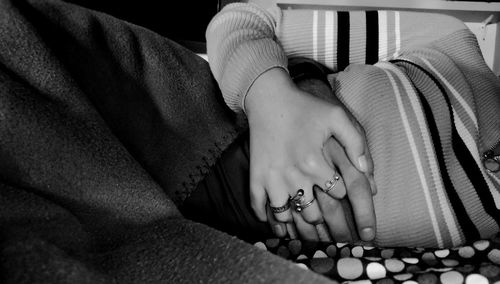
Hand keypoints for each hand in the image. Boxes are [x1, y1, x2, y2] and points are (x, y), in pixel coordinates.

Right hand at [245, 67, 374, 240]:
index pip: (339, 192)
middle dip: (326, 223)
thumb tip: (368, 171)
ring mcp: (272, 179)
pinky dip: (268, 220)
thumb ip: (356, 142)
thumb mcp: (337, 116)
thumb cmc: (304, 107)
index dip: (348, 198)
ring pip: (287, 216)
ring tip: (309, 235)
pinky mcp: (255, 177)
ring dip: (299, 228)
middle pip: (314, 213)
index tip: (351, 204)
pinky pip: (260, 207)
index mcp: (315, 162)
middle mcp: (293, 176)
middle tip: (335, 233)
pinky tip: (277, 225)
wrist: (267, 98)